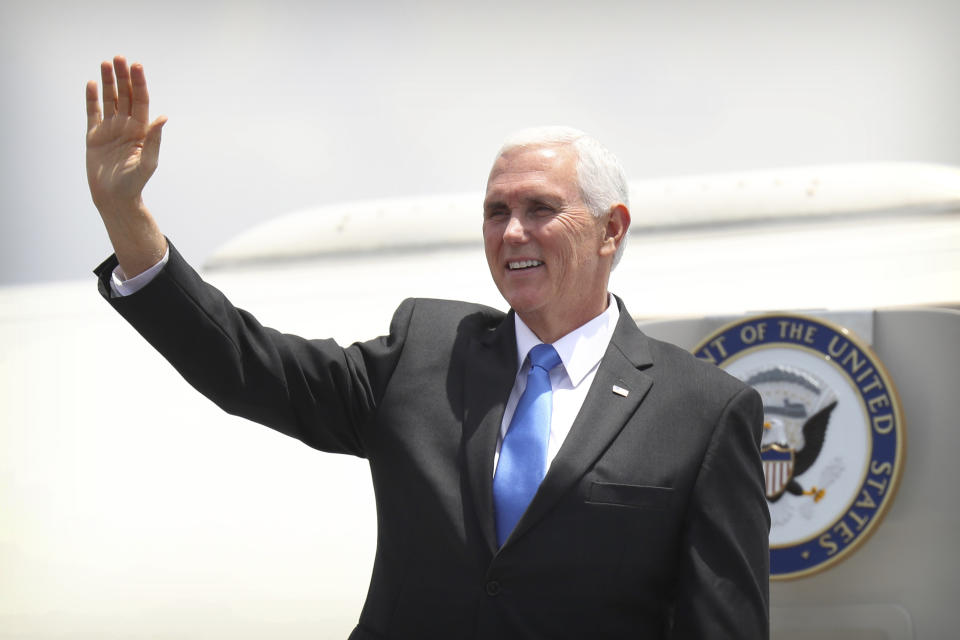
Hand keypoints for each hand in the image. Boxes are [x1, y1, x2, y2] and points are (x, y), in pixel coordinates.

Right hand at [85, 56, 167, 277]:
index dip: (139, 84)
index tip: (137, 66)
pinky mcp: (94, 136)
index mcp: (141, 131)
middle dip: (123, 77)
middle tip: (119, 58)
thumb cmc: (134, 183)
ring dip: (108, 82)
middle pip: (125, 96)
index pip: (141, 101)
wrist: (114, 198)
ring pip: (109, 100)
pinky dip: (92, 98)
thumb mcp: (148, 163)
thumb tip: (162, 117)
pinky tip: (92, 83)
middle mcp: (126, 127)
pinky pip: (93, 113)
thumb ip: (154, 139)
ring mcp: (110, 130)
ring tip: (106, 63)